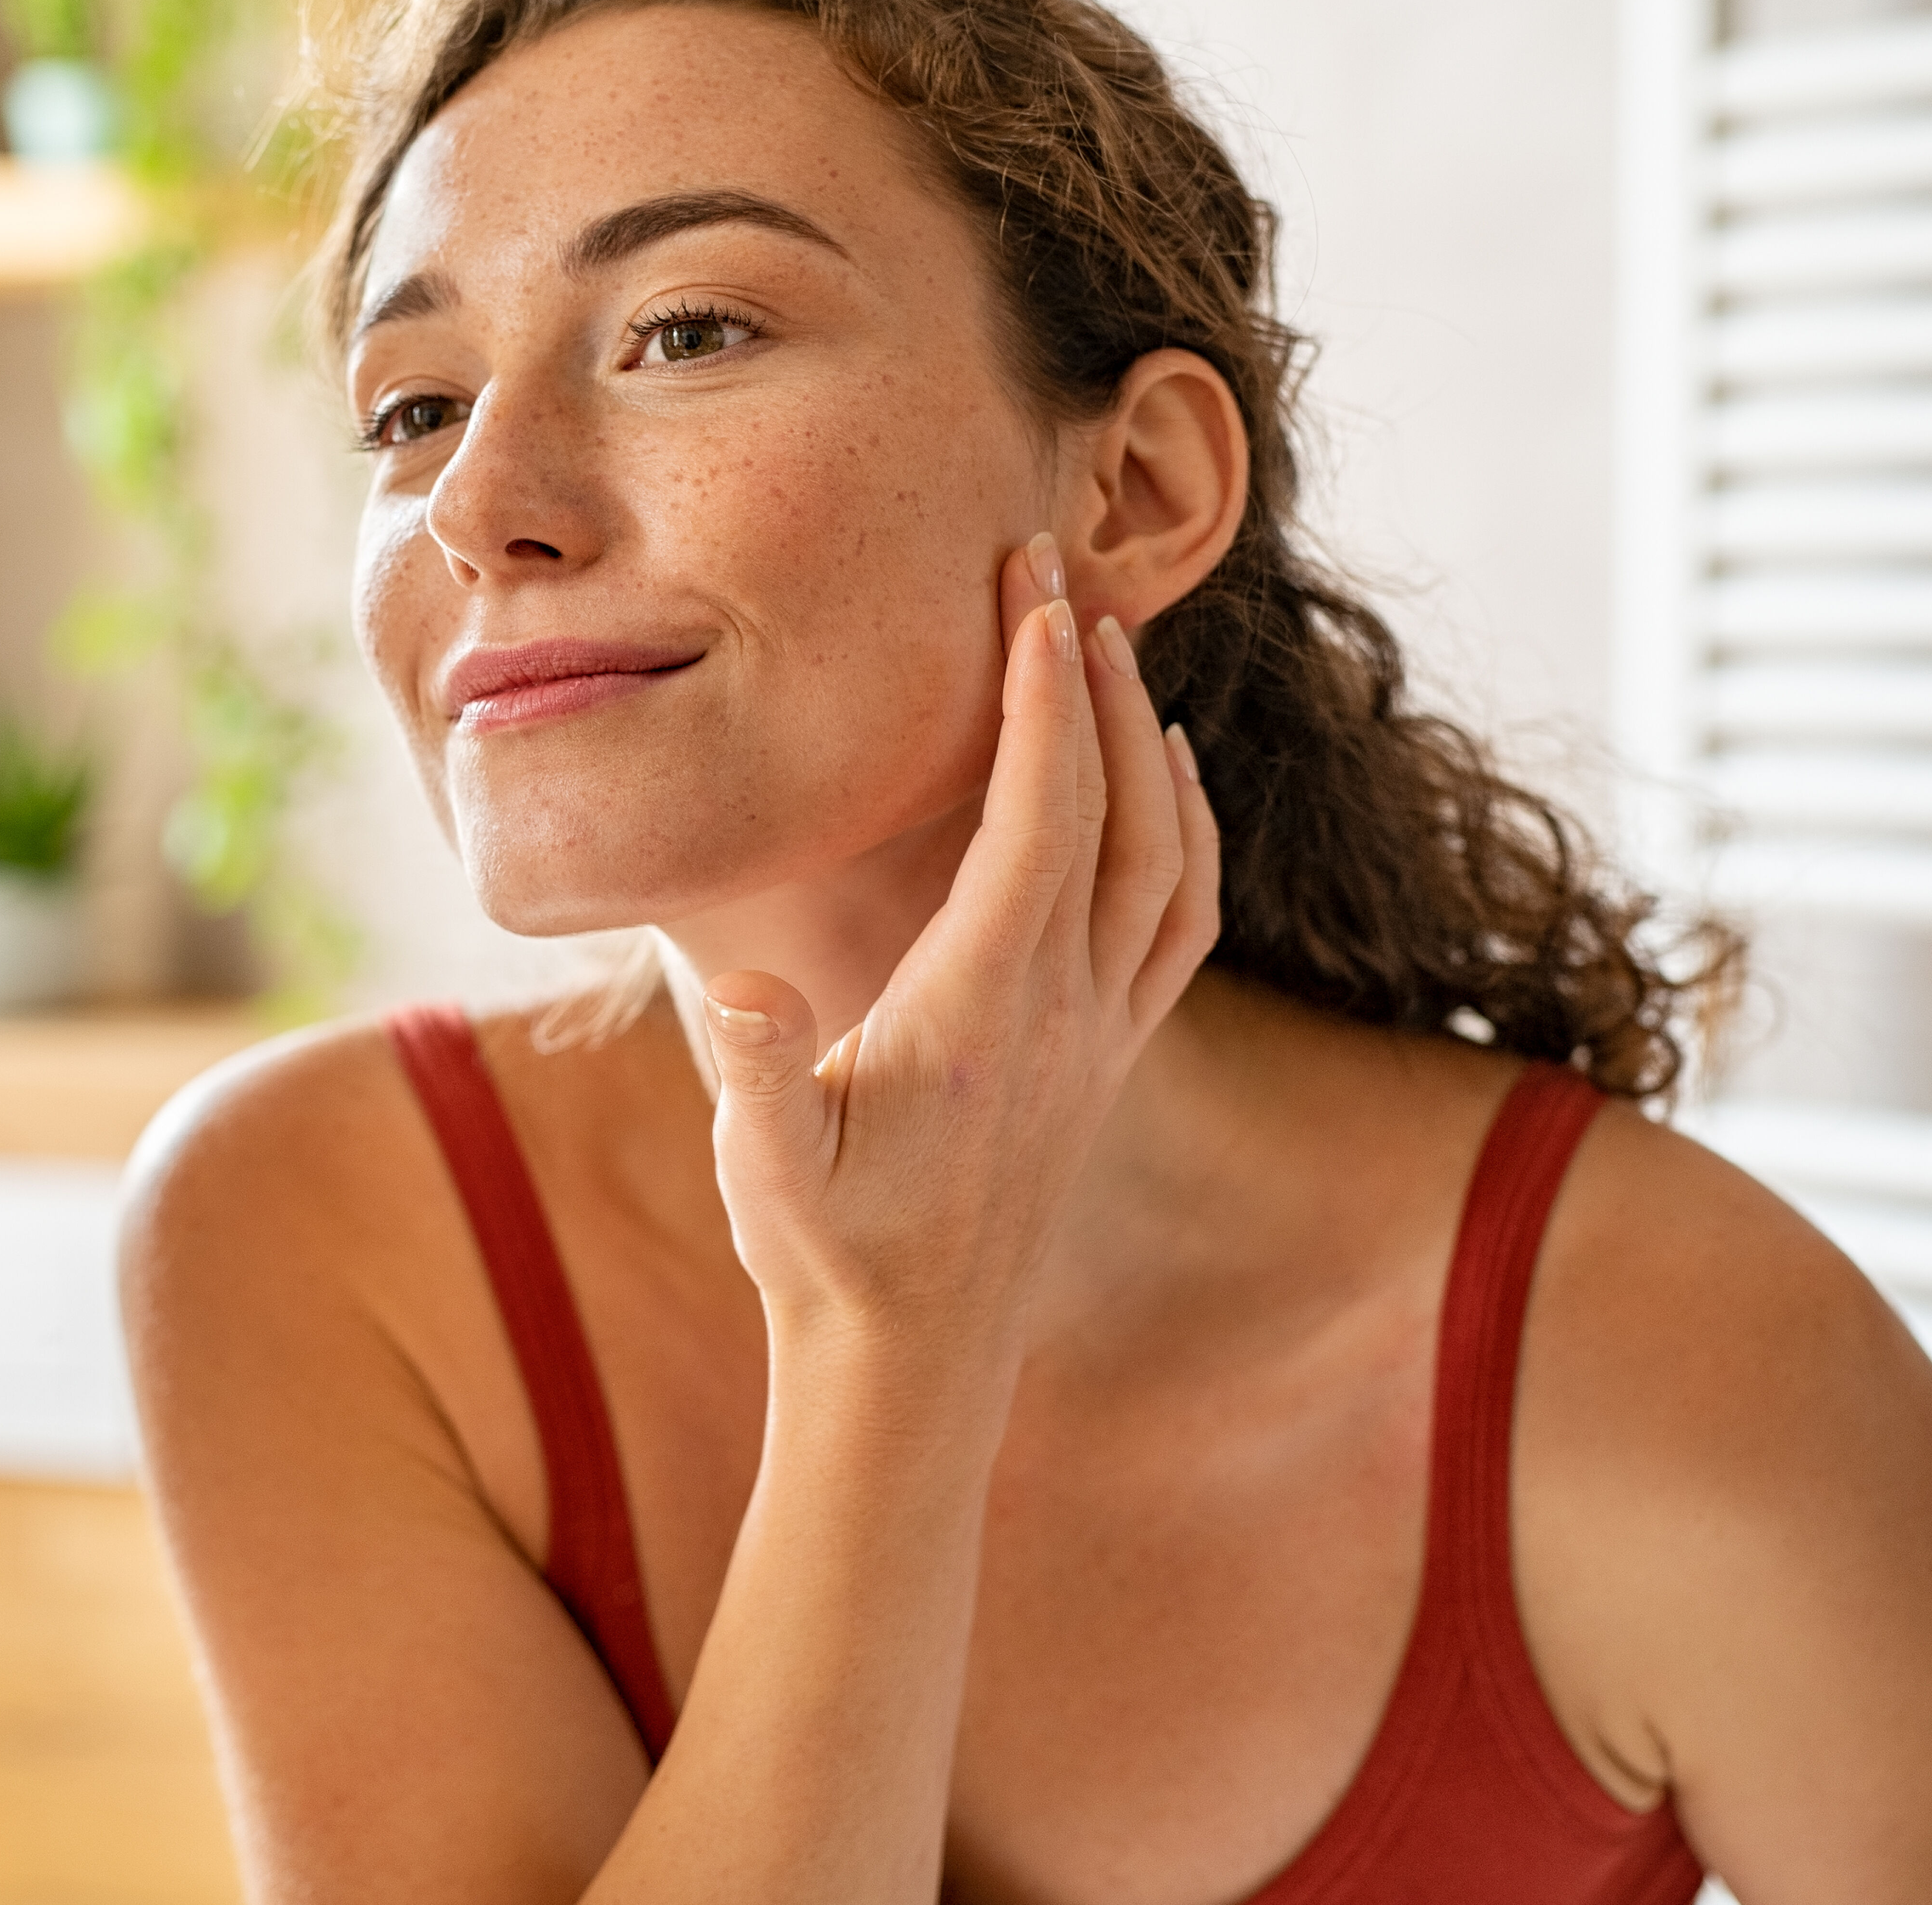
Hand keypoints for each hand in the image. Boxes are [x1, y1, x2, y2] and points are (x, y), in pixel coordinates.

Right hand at [699, 532, 1220, 1360]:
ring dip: (1147, 744)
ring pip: (1167, 857)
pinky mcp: (1110, 1057)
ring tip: (1110, 650)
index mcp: (986, 1008)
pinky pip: (1182, 922)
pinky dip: (1188, 833)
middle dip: (1089, 679)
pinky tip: (1169, 784)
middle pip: (1114, 810)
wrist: (915, 1359)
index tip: (1027, 592)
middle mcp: (1067, 1009)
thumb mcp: (767, 1171)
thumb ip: (761, 1076)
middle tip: (1056, 572)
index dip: (1038, 699)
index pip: (1039, 819)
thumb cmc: (829, 1255)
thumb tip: (743, 989)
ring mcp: (1102, 1033)